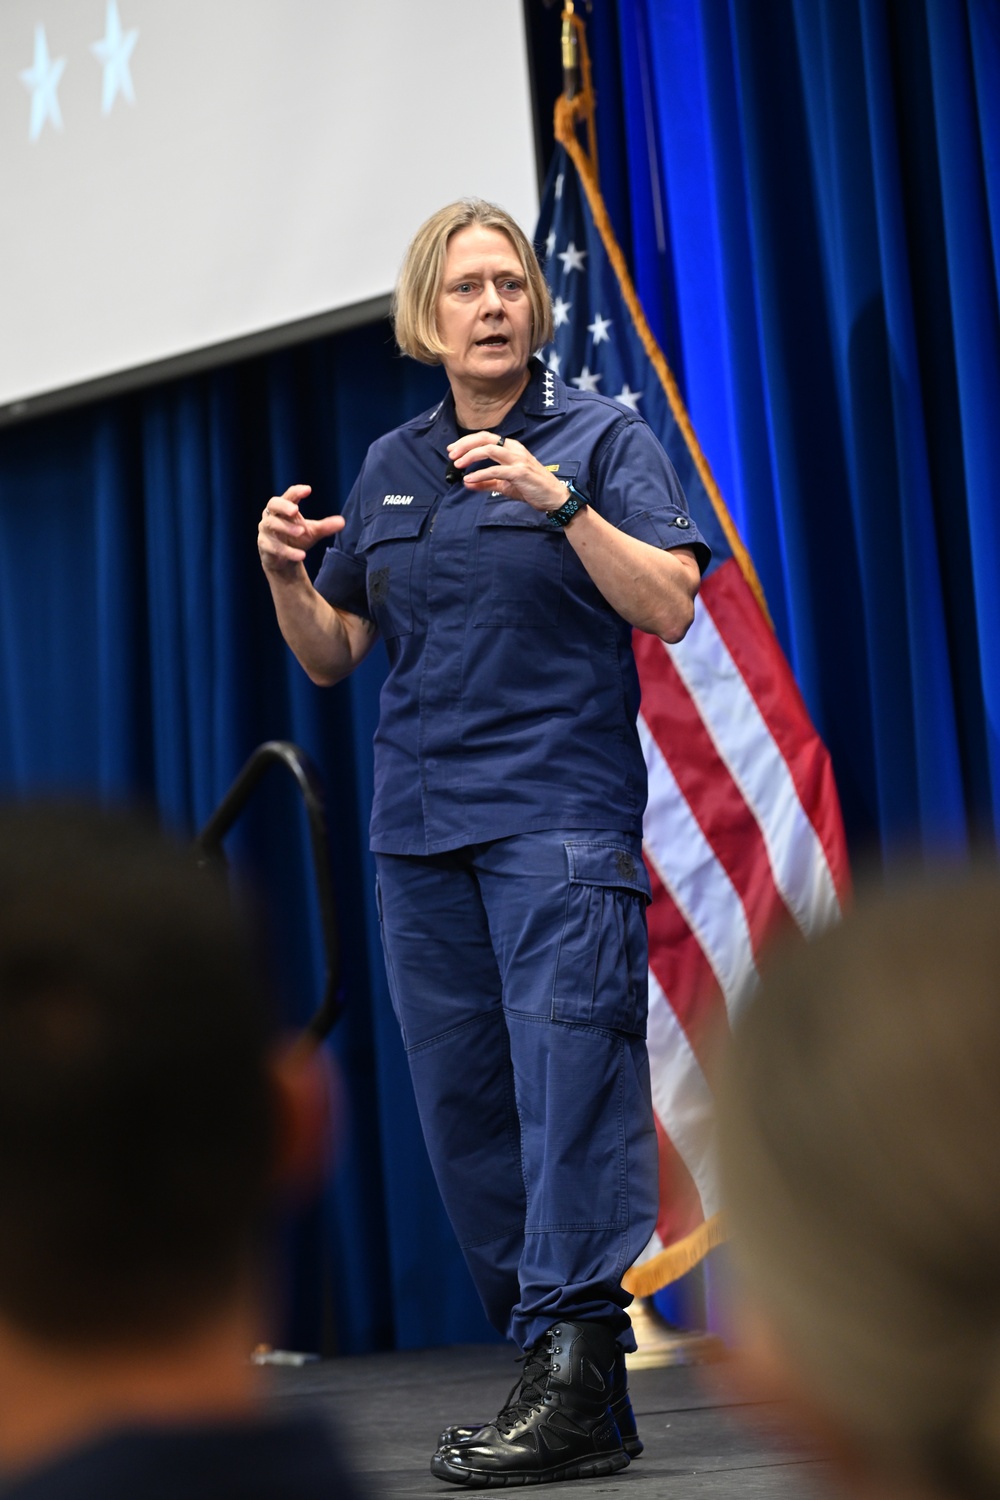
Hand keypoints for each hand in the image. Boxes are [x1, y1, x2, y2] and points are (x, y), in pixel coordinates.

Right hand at [258, 484, 343, 575]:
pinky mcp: (265, 546)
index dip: (296, 492)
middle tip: (295, 509)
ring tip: (301, 532)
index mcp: (283, 508)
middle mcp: (272, 516)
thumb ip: (325, 526)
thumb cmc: (296, 539)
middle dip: (284, 506)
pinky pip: (274, 547)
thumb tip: (343, 522)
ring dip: (287, 528)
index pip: (288, 495)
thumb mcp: (313, 532)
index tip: (308, 489)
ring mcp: (266, 531)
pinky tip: (301, 556)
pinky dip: (288, 552)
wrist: (282, 560)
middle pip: (273, 504)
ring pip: (272, 525)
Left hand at [446, 433, 566, 514]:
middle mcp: (514, 449)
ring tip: (458, 465)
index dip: (467, 441)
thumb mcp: (505, 484)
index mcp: (511, 448)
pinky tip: (470, 480)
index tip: (453, 450)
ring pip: (489, 449)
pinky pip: (495, 470)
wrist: (553, 497)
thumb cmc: (531, 488)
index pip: (485, 438)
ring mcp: (518, 459)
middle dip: (465, 444)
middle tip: (451, 454)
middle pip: (485, 439)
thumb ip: (486, 483)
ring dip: (470, 456)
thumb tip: (466, 483)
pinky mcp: (520, 472)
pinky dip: (480, 474)